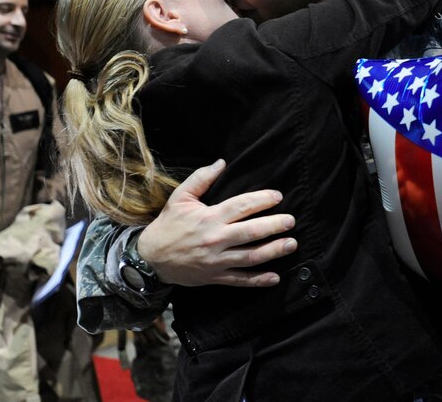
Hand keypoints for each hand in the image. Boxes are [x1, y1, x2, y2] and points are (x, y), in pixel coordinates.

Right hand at [138, 159, 296, 286]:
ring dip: (273, 251)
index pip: (241, 206)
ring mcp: (217, 260)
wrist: (149, 259)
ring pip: (251, 257)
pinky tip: (275, 277)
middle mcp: (216, 239)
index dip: (262, 200)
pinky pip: (240, 280)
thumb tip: (221, 162)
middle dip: (274, 226)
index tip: (278, 196)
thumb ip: (201, 179)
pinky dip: (258, 280)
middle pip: (251, 232)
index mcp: (209, 218)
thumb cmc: (168, 225)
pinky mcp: (215, 277)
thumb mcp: (180, 198)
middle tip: (291, 221)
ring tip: (291, 244)